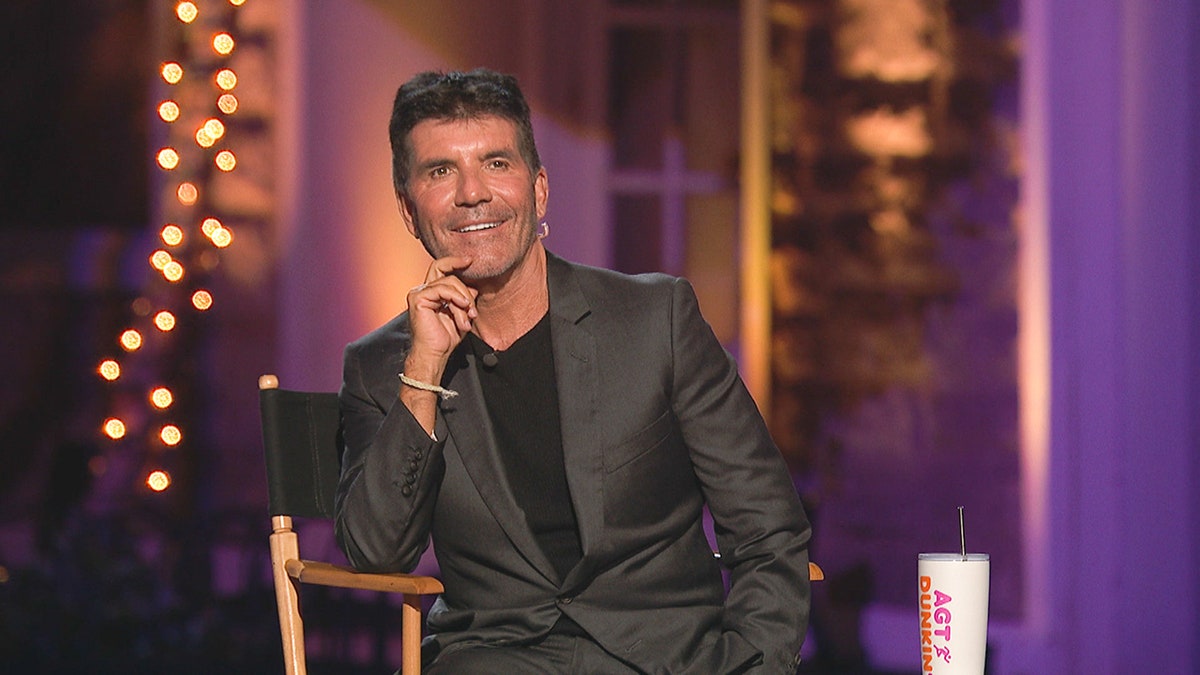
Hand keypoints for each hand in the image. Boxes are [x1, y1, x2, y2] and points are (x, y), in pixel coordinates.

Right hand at [405, 256, 477, 376]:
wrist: (435, 354)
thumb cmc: (446, 337)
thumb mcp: (462, 313)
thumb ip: (465, 297)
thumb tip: (473, 286)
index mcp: (432, 291)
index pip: (442, 268)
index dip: (455, 261)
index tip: (471, 261)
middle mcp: (423, 290)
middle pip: (445, 271)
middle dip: (464, 286)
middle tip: (472, 307)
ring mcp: (419, 293)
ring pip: (448, 282)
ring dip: (463, 300)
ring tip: (467, 317)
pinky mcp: (417, 299)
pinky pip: (442, 290)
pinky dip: (455, 298)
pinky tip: (462, 308)